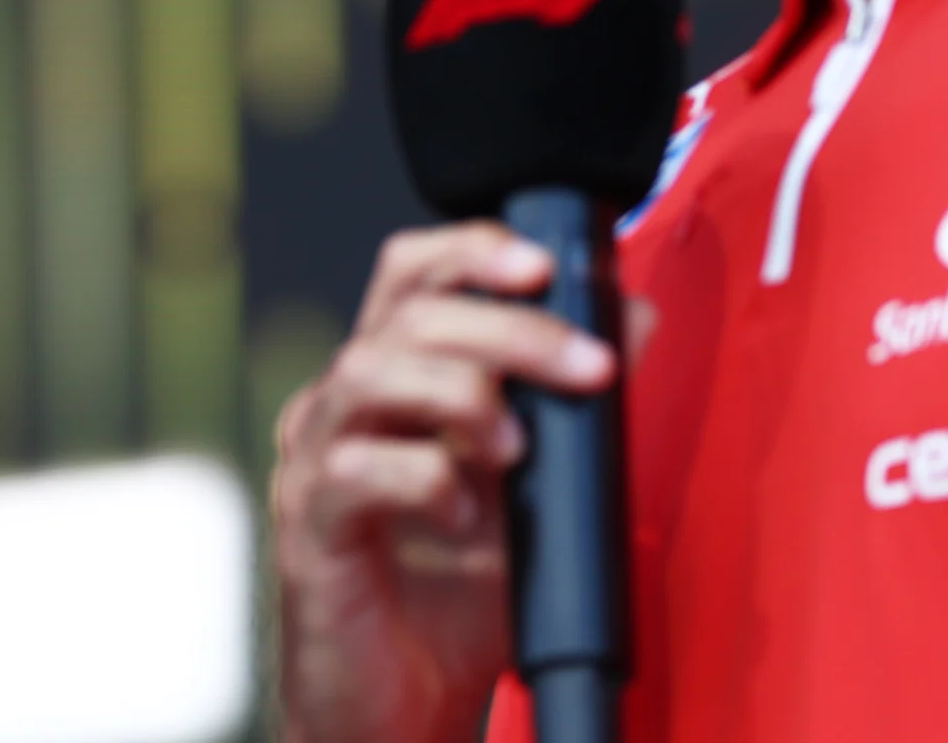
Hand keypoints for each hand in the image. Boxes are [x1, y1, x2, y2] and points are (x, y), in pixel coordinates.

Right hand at [270, 221, 617, 742]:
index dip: (473, 250)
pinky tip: (464, 517)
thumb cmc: (460, 597)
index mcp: (393, 380)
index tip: (546, 266)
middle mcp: (343, 406)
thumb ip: (575, 406)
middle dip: (510, 328)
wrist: (408, 706)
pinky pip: (353, 471)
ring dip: (462, 393)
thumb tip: (637, 320)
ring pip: (369, 371)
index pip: (412, 275)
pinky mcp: (310, 529)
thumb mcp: (537, 489)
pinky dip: (424, 481)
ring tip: (517, 449)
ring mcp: (315, 462)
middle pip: (408, 313)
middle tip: (588, 367)